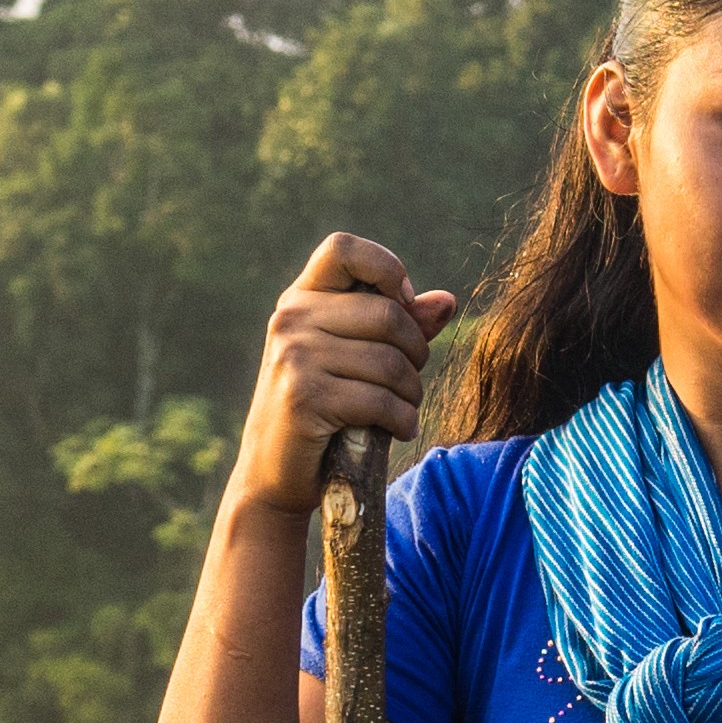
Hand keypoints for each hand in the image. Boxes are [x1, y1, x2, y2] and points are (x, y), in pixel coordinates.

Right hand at [242, 230, 454, 510]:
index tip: (400, 304)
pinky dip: (403, 420)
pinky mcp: (304, 398)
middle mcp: (291, 319)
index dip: (386, 268)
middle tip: (410, 381)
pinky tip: (399, 430)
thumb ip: (399, 326)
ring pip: (390, 362)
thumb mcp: (356, 360)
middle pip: (388, 315)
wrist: (275, 473)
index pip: (344, 248)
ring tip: (404, 410)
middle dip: (416, 353)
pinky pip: (380, 400)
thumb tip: (446, 300)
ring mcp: (294, 356)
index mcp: (301, 299)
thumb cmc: (324, 411)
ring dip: (412, 394)